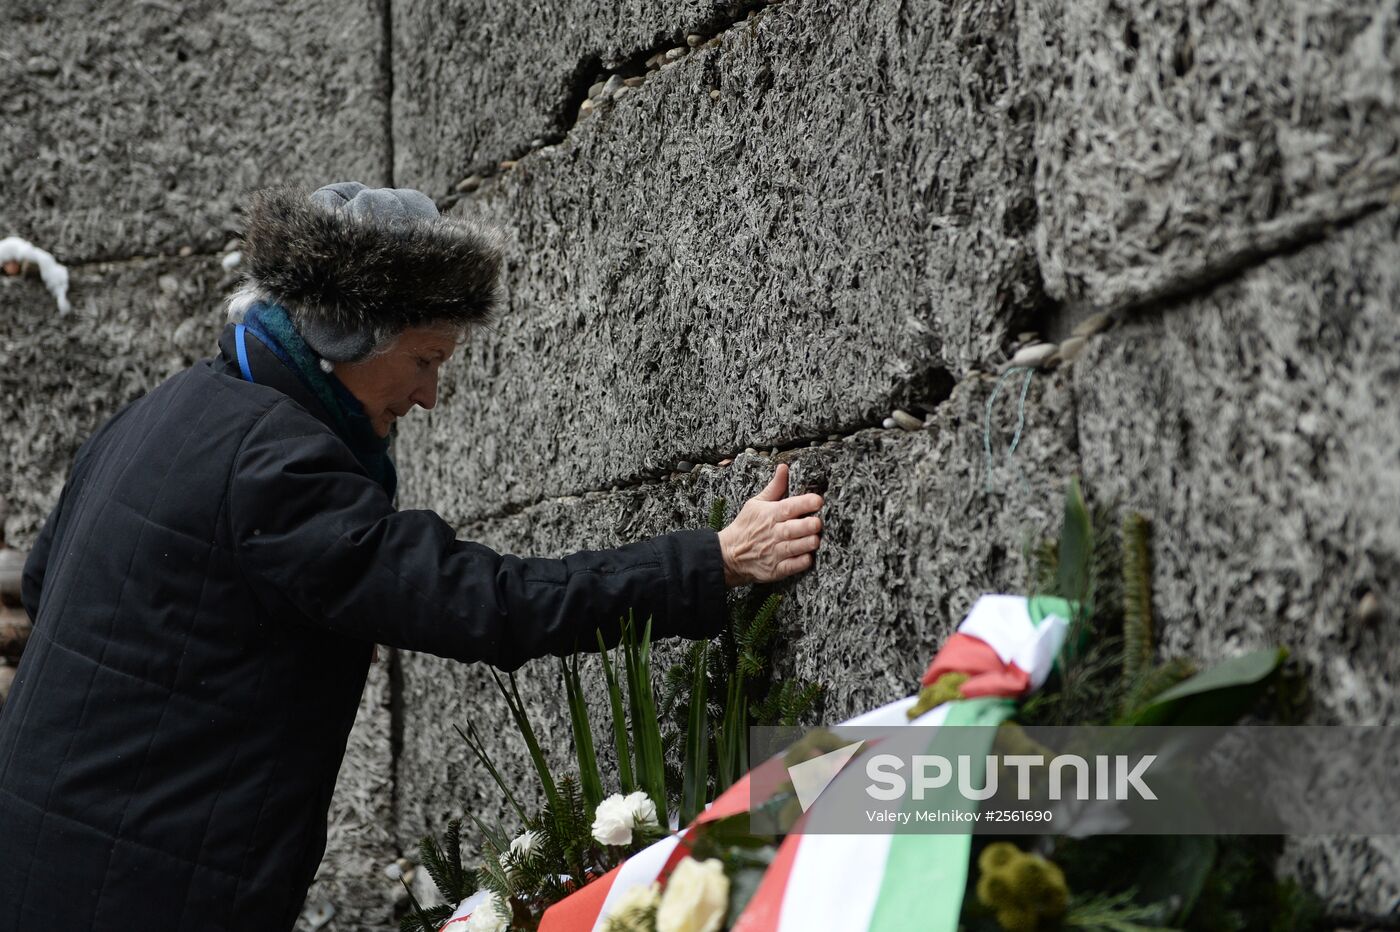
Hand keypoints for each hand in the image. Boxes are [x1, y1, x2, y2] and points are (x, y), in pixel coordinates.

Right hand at [716, 464, 824, 586]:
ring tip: (816, 539)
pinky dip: (800, 563)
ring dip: (806, 544)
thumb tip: (784, 468)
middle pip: (792, 529)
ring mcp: (773, 553)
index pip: (788, 507)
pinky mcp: (775, 569)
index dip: (804, 503)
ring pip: (793, 548)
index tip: (818, 500)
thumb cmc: (746, 526)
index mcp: (769, 515)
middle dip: (807, 525)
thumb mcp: (756, 503)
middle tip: (819, 523)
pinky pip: (790, 567)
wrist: (729, 554)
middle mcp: (772, 533)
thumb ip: (775, 487)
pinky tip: (808, 557)